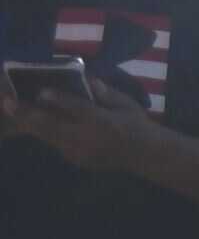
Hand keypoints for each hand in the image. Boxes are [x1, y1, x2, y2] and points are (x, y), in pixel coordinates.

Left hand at [7, 70, 159, 176]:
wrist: (145, 156)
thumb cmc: (137, 125)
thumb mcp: (127, 104)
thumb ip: (107, 93)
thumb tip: (88, 79)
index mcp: (105, 123)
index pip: (80, 110)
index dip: (59, 100)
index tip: (41, 91)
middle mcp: (89, 139)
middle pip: (53, 126)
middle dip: (28, 114)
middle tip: (8, 102)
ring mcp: (80, 153)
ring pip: (48, 136)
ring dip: (28, 123)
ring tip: (12, 110)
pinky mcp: (75, 159)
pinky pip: (54, 143)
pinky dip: (42, 132)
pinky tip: (31, 122)